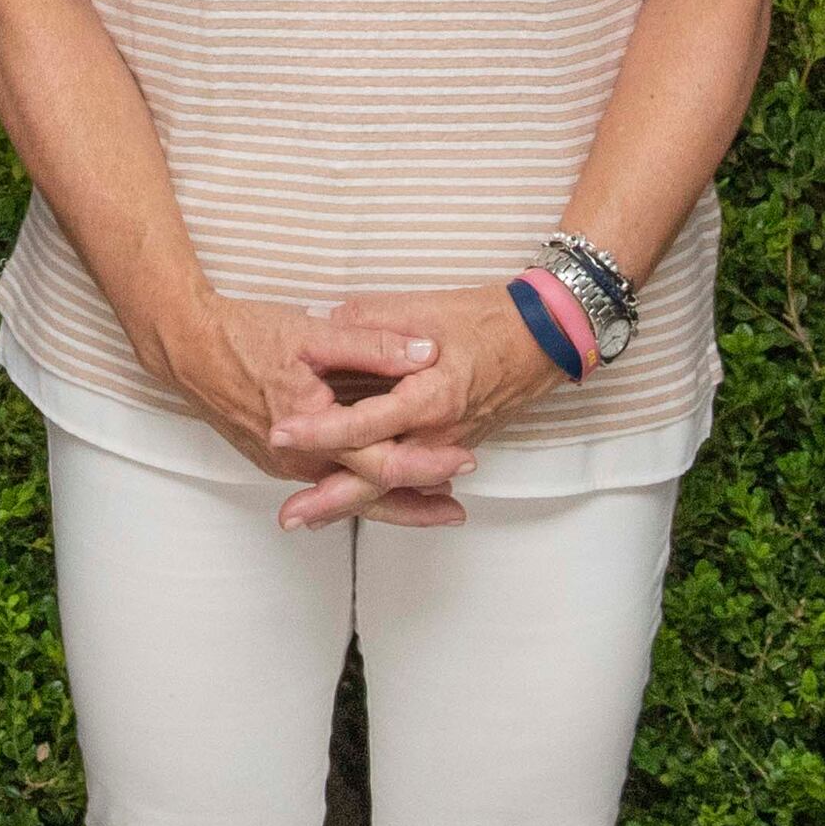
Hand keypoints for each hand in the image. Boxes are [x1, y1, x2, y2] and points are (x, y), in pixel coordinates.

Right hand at [149, 297, 453, 518]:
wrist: (185, 345)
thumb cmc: (244, 335)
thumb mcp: (313, 333)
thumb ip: (372, 344)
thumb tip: (425, 353)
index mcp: (312, 430)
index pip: (381, 463)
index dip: (426, 464)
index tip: (463, 460)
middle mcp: (297, 460)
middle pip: (367, 497)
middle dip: (415, 506)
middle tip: (457, 511)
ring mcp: (282, 464)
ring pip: (345, 495)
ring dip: (389, 501)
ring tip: (430, 505)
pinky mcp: (273, 458)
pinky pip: (324, 483)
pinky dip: (357, 488)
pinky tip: (376, 483)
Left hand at [279, 285, 574, 531]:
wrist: (544, 337)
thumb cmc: (486, 318)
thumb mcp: (424, 308)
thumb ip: (370, 321)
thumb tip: (322, 321)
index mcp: (430, 396)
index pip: (365, 424)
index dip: (320, 430)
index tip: (281, 433)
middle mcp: (439, 433)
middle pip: (378, 477)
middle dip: (331, 499)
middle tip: (289, 516)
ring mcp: (448, 446)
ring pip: (394, 486)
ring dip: (351, 504)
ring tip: (308, 517)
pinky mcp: (452, 446)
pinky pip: (411, 479)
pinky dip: (384, 495)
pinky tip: (354, 502)